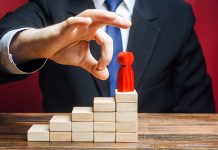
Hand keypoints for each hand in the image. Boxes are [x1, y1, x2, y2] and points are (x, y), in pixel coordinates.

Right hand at [11, 9, 130, 79]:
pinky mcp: (62, 29)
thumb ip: (94, 67)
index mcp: (91, 34)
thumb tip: (106, 76)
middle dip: (115, 21)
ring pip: (90, 16)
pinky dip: (79, 21)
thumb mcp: (82, 60)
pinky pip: (71, 22)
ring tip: (113, 17)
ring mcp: (75, 26)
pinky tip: (87, 21)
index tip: (101, 67)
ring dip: (102, 16)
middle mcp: (85, 27)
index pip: (105, 41)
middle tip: (127, 24)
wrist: (45, 49)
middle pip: (102, 20)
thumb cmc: (63, 50)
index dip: (107, 55)